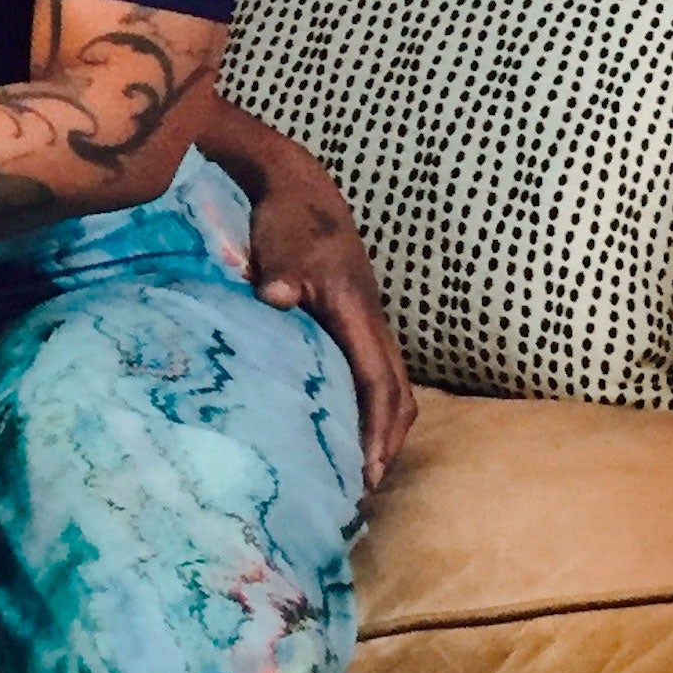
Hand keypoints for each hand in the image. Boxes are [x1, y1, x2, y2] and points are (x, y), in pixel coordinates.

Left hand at [241, 145, 414, 491]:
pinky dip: (375, 404)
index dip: (376, 427)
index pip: (378, 380)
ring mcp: (368, 320)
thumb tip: (275, 298)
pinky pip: (378, 371)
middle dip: (388, 439)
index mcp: (357, 310)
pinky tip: (353, 427)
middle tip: (368, 485)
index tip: (369, 469)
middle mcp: (372, 320)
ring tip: (367, 468)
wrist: (295, 187)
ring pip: (394, 383)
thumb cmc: (286, 221)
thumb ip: (281, 277)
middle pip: (398, 391)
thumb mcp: (279, 246)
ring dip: (386, 426)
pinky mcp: (355, 319)